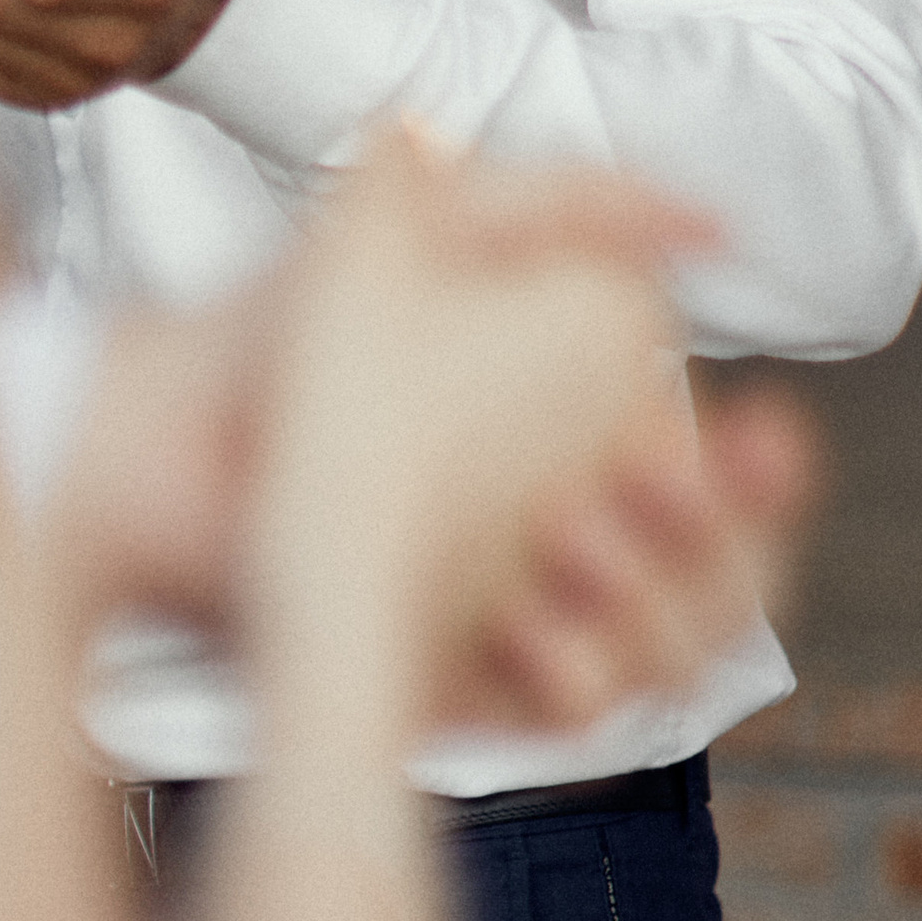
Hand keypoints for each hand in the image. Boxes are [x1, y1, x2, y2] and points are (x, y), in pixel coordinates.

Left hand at [250, 132, 812, 732]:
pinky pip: (550, 714)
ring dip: (650, 608)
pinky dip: (560, 679)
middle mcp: (565, 553)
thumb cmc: (287, 329)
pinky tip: (532, 636)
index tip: (760, 430)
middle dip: (730, 543)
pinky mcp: (453, 687)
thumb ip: (574, 206)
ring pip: (658, 655)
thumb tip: (712, 224)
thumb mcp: (439, 230)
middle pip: (718, 585)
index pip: (729, 495)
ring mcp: (513, 624)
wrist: (160, 433)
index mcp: (586, 453)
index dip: (761, 475)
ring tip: (577, 543)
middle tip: (670, 483)